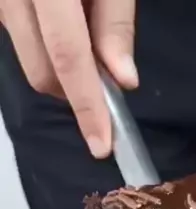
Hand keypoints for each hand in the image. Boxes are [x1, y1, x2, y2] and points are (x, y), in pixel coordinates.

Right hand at [0, 0, 137, 156]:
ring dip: (60, 69)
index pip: (68, 56)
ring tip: (83, 33)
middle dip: (75, 92)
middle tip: (105, 75)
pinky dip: (45, 49)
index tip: (102, 145)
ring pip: (28, 62)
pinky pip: (19, 42)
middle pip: (42, 71)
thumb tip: (124, 82)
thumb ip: (115, 23)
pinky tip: (64, 25)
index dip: (87, 104)